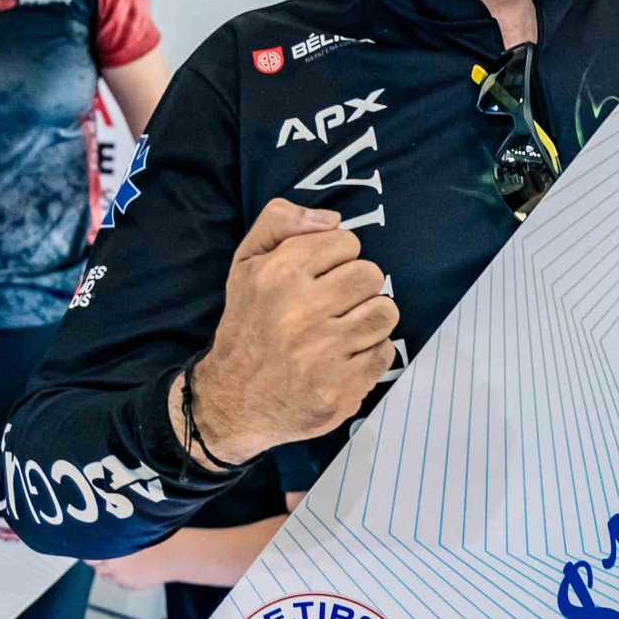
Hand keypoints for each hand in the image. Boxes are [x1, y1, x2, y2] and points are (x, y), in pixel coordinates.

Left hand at [89, 541, 176, 591]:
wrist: (175, 554)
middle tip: (109, 554)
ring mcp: (120, 576)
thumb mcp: (132, 532)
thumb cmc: (157, 537)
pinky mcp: (129, 585)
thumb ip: (115, 538)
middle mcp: (111, 563)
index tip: (96, 546)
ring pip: (105, 575)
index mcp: (112, 546)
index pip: (89, 552)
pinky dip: (122, 577)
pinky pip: (119, 582)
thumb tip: (102, 540)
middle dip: (99, 560)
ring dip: (110, 570)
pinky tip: (135, 570)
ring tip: (124, 562)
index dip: (92, 549)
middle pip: (94, 564)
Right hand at [188, 200, 397, 463]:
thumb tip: (332, 219)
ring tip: (345, 328)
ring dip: (370, 319)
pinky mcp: (339, 389)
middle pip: (371, 275)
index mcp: (277, 274)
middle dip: (358, 287)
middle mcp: (299, 312)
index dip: (337, 257)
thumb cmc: (248, 324)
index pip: (346, 242)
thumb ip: (280, 222)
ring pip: (384, 313)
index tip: (321, 276)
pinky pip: (384, 353)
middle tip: (337, 304)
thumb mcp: (246, 262)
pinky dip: (370, 354)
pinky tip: (345, 357)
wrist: (233, 399)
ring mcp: (321, 353)